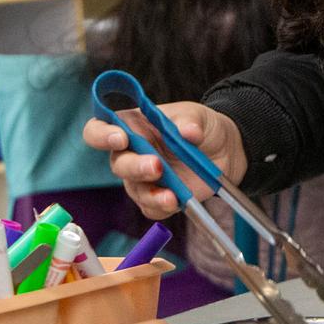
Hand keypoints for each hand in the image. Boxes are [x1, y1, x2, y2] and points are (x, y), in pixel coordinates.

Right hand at [81, 102, 246, 220]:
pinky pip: (151, 207)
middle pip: (118, 164)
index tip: (121, 138)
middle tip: (156, 166)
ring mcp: (142, 178)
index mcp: (132, 126)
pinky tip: (176, 202)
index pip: (99, 129)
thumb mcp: (199, 116)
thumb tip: (188, 131)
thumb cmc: (202, 127)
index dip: (101, 135)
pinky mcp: (157, 197)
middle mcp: (132, 153)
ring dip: (151, 194)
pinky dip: (162, 207)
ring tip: (171, 196)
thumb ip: (191, 121)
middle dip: (135, 167)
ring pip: (135, 190)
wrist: (225, 150)